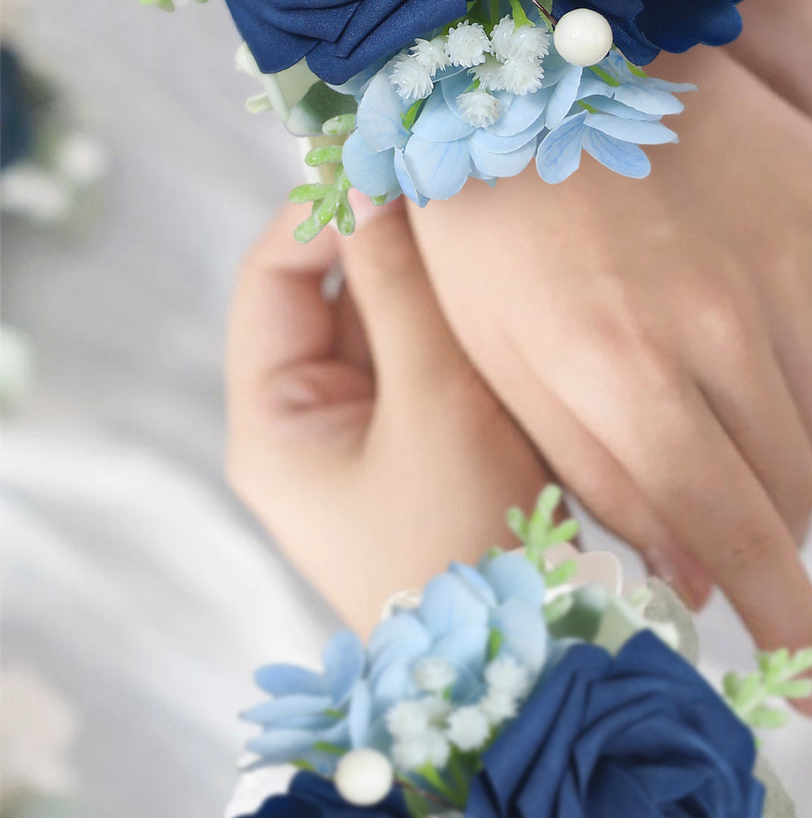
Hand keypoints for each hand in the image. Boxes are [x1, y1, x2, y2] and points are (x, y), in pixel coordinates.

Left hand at [226, 203, 548, 634]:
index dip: (321, 214)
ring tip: (484, 232)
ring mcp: (370, 432)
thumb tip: (375, 179)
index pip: (271, 277)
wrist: (524, 658)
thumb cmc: (461, 540)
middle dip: (388, 243)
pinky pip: (429, 357)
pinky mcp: (425, 442)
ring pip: (388, 319)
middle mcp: (310, 421)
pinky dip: (461, 323)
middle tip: (450, 190)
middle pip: (332, 292)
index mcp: (273, 419)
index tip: (387, 170)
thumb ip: (401, 284)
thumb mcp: (433, 398)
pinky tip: (505, 292)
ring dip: (432, 280)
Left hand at [408, 48, 811, 714]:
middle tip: (712, 471)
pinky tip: (744, 288)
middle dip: (764, 509)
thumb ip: (600, 474)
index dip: (784, 620)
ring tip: (711, 363)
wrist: (526, 58)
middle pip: (796, 480)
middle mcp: (717, 315)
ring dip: (787, 421)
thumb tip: (700, 573)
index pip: (734, 533)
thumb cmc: (488, 222)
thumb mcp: (502, 362)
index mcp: (620, 368)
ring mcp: (781, 246)